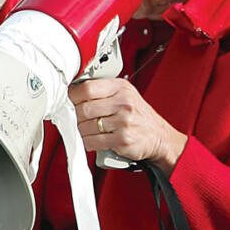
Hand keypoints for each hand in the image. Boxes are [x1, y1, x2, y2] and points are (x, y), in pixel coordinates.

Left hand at [68, 78, 187, 171]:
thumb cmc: (136, 115)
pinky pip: (92, 142)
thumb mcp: (124, 94)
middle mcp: (123, 103)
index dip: (73, 96)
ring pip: (85, 127)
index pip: (86, 89)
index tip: (71, 101)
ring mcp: (123, 122)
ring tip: (90, 130)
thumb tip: (71, 91)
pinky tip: (94, 139)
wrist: (159, 136)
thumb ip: (102, 90)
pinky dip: (88, 142)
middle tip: (80, 119)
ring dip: (82, 131)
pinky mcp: (122, 140)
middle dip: (76, 116)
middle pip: (84, 109)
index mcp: (121, 88)